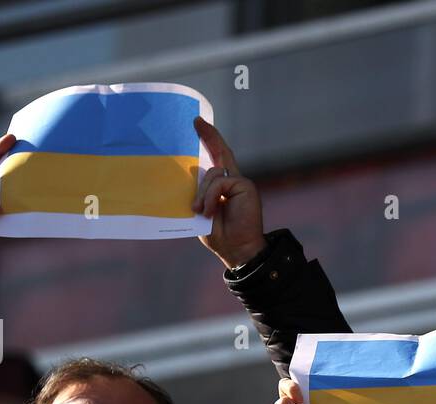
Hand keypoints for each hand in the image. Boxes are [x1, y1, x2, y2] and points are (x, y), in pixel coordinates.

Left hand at [193, 117, 267, 268]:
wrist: (238, 250)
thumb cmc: (220, 236)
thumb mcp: (201, 212)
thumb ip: (198, 194)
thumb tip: (191, 175)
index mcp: (222, 187)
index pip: (216, 159)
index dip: (210, 141)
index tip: (198, 125)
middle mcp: (233, 181)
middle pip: (220, 153)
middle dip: (209, 136)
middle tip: (196, 121)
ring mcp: (240, 183)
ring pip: (213, 173)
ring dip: (202, 193)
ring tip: (201, 212)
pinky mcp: (245, 186)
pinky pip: (220, 182)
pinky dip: (210, 196)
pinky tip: (209, 210)